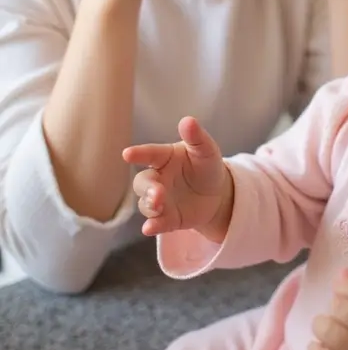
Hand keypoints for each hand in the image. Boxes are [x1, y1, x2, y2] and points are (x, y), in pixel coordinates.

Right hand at [123, 117, 232, 242]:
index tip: (127, 154)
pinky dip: (153, 226)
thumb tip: (188, 120)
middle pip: (143, 182)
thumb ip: (196, 137)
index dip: (139, 153)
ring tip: (159, 205)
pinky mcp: (168, 218)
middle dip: (148, 188)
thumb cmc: (206, 166)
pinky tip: (150, 229)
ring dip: (151, 206)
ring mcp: (161, 200)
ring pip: (146, 204)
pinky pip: (157, 222)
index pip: (150, 154)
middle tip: (158, 192)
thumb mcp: (206, 150)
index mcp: (164, 157)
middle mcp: (158, 178)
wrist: (218, 194)